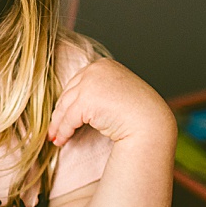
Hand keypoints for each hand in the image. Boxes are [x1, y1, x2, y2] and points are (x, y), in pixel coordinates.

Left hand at [47, 58, 175, 147]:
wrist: (151, 123)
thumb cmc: (140, 112)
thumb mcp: (118, 92)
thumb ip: (101, 91)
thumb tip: (80, 105)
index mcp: (104, 65)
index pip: (78, 82)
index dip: (68, 100)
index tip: (61, 113)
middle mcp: (95, 70)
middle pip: (69, 93)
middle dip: (59, 113)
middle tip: (54, 128)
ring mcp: (90, 83)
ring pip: (65, 107)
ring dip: (58, 124)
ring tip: (54, 137)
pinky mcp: (86, 101)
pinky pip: (68, 119)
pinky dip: (63, 131)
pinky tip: (61, 141)